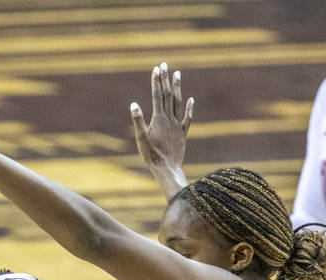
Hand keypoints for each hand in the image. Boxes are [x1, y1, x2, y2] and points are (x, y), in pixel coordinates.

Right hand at [130, 62, 192, 195]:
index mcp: (159, 119)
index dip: (156, 82)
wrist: (167, 169)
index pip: (157, 95)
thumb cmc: (151, 156)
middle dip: (165, 79)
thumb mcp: (141, 139)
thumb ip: (138, 121)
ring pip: (178, 103)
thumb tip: (134, 104)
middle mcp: (169, 119)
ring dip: (177, 88)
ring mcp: (177, 126)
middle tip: (164, 65)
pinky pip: (187, 119)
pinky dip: (189, 109)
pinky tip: (191, 100)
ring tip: (177, 74)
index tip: (156, 69)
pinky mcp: (182, 134)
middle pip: (167, 95)